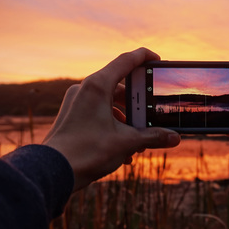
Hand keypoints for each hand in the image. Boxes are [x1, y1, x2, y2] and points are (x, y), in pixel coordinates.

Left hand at [43, 48, 180, 190]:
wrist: (53, 172)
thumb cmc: (86, 152)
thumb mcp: (126, 142)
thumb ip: (153, 136)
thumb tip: (174, 137)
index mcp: (97, 86)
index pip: (126, 61)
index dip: (144, 57)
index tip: (157, 59)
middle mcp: (85, 89)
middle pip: (119, 86)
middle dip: (138, 104)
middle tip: (152, 115)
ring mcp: (76, 102)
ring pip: (109, 103)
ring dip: (127, 119)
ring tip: (139, 140)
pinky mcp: (72, 115)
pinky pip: (98, 113)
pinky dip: (113, 125)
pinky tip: (123, 149)